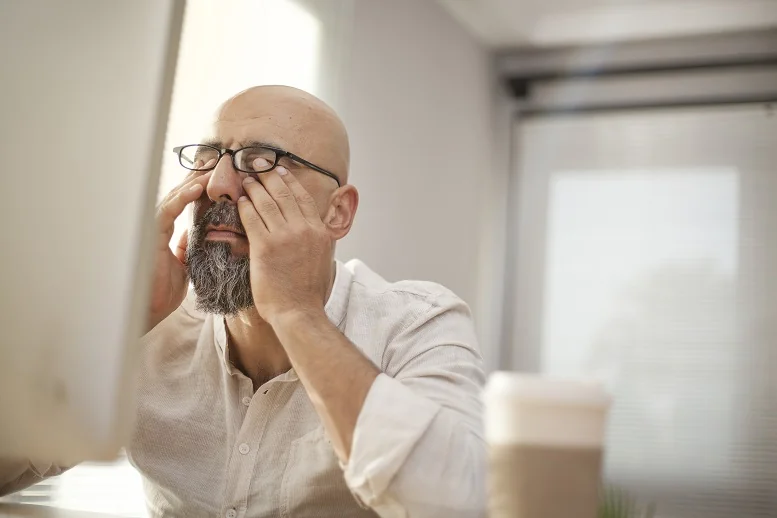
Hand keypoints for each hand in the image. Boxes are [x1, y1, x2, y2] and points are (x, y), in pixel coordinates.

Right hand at [146, 165, 212, 331]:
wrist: (149, 309)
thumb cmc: (162, 290)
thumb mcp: (183, 265)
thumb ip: (186, 247)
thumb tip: (193, 233)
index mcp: (166, 232)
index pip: (183, 203)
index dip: (198, 188)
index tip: (215, 175)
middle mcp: (158, 226)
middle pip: (178, 195)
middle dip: (196, 177)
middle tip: (216, 162)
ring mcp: (153, 228)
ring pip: (173, 197)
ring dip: (193, 182)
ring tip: (211, 169)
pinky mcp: (150, 235)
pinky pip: (167, 210)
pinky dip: (182, 197)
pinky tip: (197, 187)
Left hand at [237, 166, 331, 323]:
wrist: (299, 312)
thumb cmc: (308, 292)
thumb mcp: (322, 259)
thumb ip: (316, 240)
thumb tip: (312, 230)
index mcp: (319, 232)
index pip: (303, 198)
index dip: (289, 181)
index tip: (280, 170)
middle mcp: (304, 230)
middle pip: (284, 194)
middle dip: (269, 176)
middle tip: (258, 165)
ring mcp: (285, 237)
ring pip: (267, 203)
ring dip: (254, 188)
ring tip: (246, 180)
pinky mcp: (265, 247)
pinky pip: (252, 219)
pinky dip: (245, 207)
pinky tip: (240, 201)